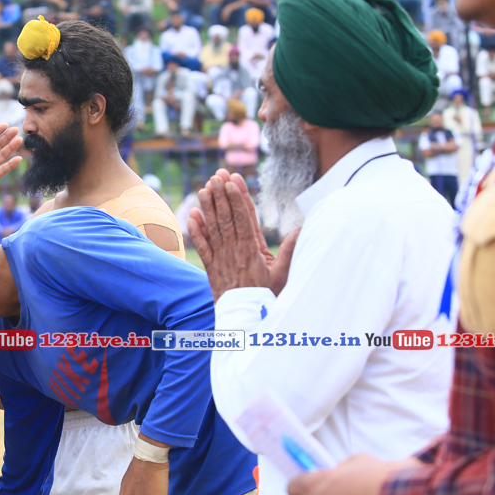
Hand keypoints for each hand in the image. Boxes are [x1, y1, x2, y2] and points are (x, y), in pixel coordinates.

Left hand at [188, 169, 298, 300]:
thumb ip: (291, 250)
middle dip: (222, 195)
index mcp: (252, 250)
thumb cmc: (267, 296)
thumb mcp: (283, 274)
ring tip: (204, 187)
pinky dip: (196, 231)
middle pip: (227, 218)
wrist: (245, 319)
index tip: (233, 180)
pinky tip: (192, 215)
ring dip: (208, 207)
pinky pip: (202, 247)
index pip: (244, 218)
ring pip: (213, 228)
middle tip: (217, 175)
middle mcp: (234, 251)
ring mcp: (221, 258)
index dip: (238, 198)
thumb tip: (302, 228)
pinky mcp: (211, 267)